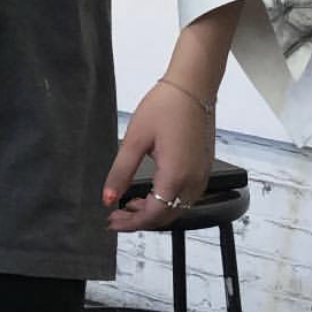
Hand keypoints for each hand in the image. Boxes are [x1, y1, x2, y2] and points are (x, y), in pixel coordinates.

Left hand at [101, 80, 216, 231]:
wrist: (192, 88)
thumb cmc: (165, 107)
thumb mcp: (134, 140)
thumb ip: (120, 172)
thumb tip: (107, 198)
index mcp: (175, 176)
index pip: (153, 215)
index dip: (131, 223)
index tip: (112, 221)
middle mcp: (193, 181)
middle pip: (166, 216)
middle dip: (140, 220)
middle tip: (116, 216)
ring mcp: (201, 176)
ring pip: (177, 208)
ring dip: (153, 211)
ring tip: (129, 204)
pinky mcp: (203, 169)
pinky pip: (185, 196)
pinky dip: (166, 201)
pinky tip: (150, 192)